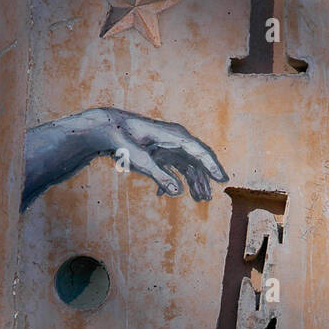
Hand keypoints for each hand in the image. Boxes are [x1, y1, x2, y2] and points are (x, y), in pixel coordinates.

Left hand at [107, 111, 227, 199]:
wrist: (106, 128)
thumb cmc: (122, 139)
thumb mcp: (139, 159)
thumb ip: (159, 175)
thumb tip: (178, 193)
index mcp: (173, 135)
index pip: (199, 151)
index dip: (212, 166)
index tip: (222, 180)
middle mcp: (175, 138)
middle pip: (196, 160)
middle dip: (203, 180)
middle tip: (207, 199)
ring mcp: (168, 144)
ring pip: (187, 165)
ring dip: (192, 182)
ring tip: (198, 200)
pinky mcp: (160, 151)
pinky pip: (173, 166)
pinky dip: (172, 180)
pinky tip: (163, 194)